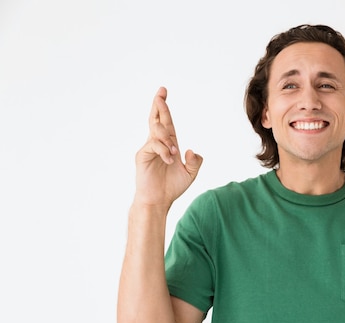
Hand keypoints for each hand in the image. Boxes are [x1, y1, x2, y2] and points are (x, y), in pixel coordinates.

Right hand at [133, 87, 202, 208]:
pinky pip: (154, 145)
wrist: (158, 201)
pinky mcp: (142, 156)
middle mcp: (157, 144)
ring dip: (167, 139)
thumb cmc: (171, 187)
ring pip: (157, 131)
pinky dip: (164, 150)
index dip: (164, 108)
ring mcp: (148, 149)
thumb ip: (195, 162)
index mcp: (168, 145)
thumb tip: (192, 150)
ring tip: (174, 154)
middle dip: (159, 106)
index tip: (163, 93)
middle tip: (161, 92)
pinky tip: (169, 159)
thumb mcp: (190, 174)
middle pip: (157, 120)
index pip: (166, 122)